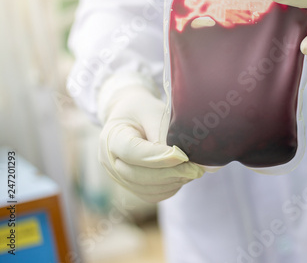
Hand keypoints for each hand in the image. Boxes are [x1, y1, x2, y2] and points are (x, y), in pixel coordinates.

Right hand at [98, 77, 203, 202]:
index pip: (133, 152)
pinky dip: (170, 188)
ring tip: (193, 170)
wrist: (131, 117)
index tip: (182, 156)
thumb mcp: (153, 112)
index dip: (159, 157)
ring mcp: (119, 177)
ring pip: (147, 189)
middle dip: (171, 173)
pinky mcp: (132, 187)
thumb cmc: (143, 111)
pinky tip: (184, 176)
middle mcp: (110, 162)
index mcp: (112, 138)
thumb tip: (183, 157)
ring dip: (173, 182)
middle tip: (196, 168)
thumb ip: (163, 133)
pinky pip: (152, 195)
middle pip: (139, 175)